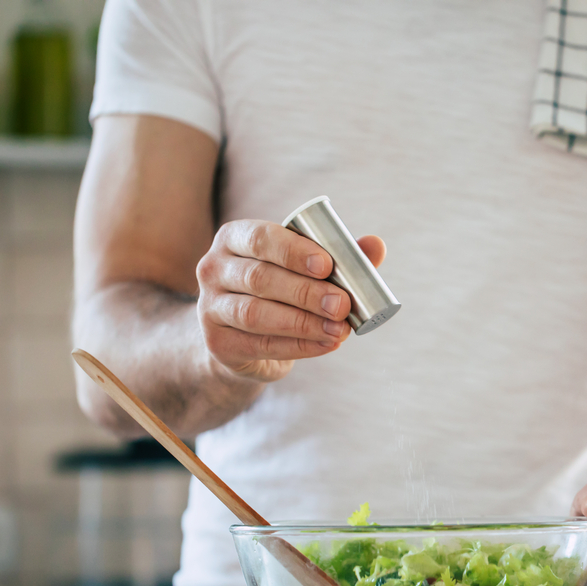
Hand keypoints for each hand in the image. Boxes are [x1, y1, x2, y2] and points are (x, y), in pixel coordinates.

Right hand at [195, 220, 385, 381]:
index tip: (327, 266)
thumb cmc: (280, 292)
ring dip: (303, 323)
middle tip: (342, 304)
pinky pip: (261, 344)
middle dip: (306, 292)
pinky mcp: (218, 342)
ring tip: (339, 330)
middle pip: (260, 278)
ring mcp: (210, 307)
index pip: (261, 238)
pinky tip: (327, 345)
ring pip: (256, 314)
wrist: (245, 340)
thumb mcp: (304, 270)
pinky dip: (299, 346)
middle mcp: (213, 268)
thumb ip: (339, 256)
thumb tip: (376, 245)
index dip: (294, 251)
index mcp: (235, 238)